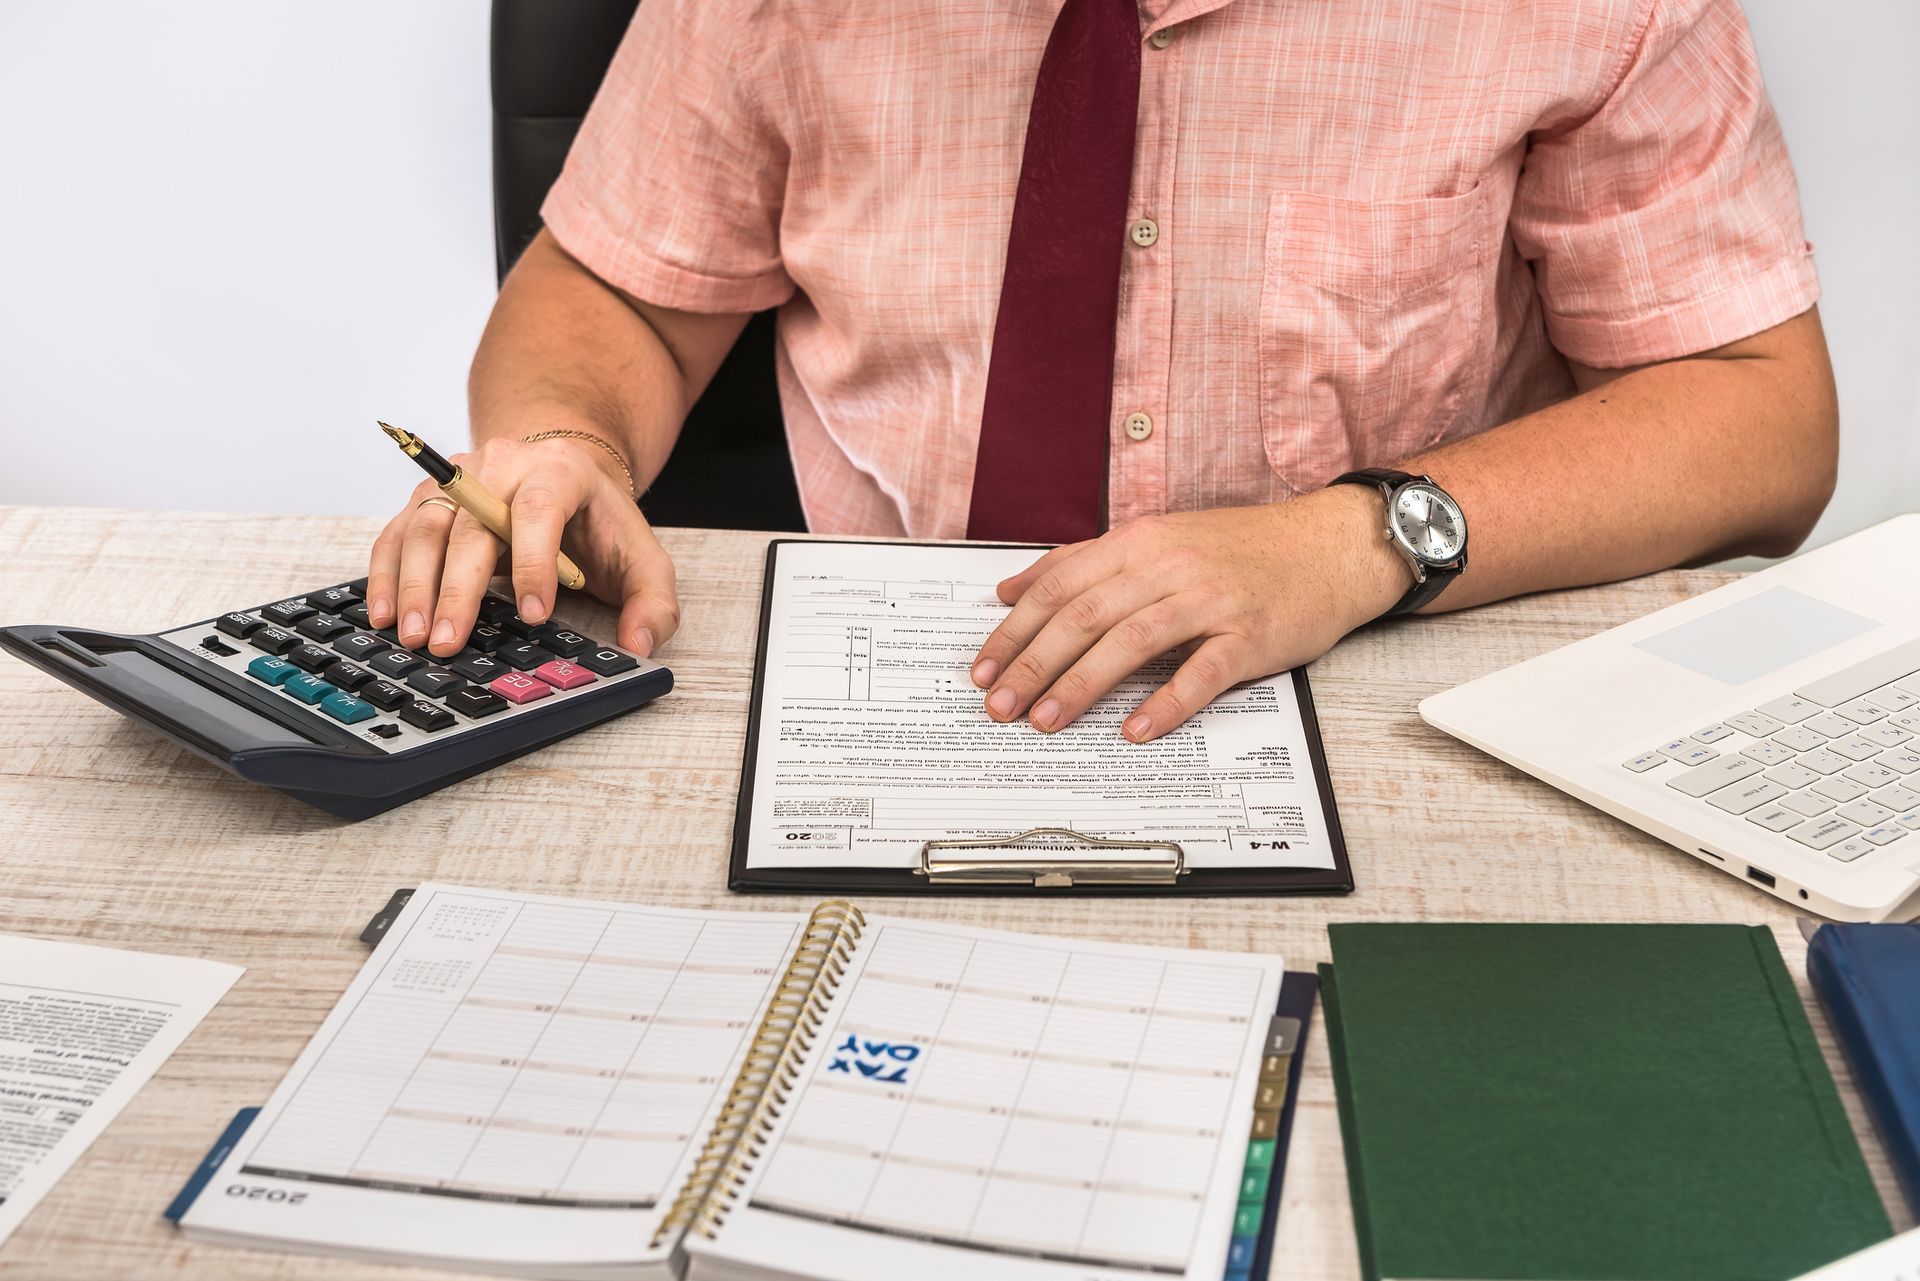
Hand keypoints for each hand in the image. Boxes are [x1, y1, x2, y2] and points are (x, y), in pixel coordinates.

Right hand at [366, 433, 678, 659]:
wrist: (566, 473)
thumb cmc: (600, 524)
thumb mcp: (643, 560)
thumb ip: (653, 604)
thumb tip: (639, 647)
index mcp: (559, 471)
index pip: (539, 510)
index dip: (534, 561)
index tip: (535, 614)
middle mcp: (501, 465)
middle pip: (471, 523)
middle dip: (457, 587)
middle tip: (448, 641)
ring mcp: (457, 479)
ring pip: (425, 527)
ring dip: (414, 585)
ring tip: (414, 636)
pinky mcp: (428, 499)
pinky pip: (397, 533)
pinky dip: (386, 573)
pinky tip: (384, 613)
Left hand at [968, 486, 1409, 740]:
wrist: (1329, 545)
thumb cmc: (1241, 550)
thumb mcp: (1158, 538)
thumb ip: (1084, 562)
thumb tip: (1012, 589)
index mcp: (1140, 541)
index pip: (1058, 586)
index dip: (1014, 631)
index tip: (983, 669)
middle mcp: (1170, 565)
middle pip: (1084, 616)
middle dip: (1033, 665)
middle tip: (999, 706)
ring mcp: (1211, 599)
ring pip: (1131, 642)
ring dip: (1081, 686)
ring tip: (1046, 721)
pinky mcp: (1250, 634)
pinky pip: (1202, 672)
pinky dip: (1166, 703)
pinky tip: (1136, 730)